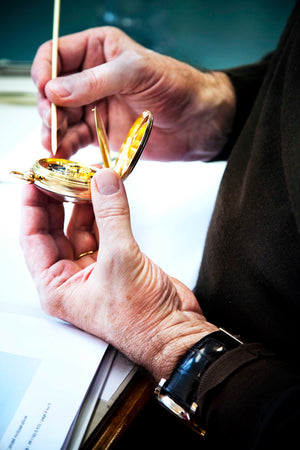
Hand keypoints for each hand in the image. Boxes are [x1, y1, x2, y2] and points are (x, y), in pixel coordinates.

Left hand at [21, 169, 217, 378]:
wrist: (175, 332)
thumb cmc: (141, 320)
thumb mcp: (120, 260)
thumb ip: (111, 215)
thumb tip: (103, 182)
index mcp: (57, 286)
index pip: (33, 238)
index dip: (32, 206)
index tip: (36, 179)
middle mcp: (71, 278)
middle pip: (55, 230)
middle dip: (59, 199)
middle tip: (62, 172)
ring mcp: (95, 270)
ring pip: (81, 228)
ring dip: (85, 202)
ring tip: (88, 176)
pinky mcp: (118, 263)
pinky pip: (105, 230)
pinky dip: (106, 211)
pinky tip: (107, 193)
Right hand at [31, 26, 235, 160]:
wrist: (199, 123)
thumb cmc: (178, 87)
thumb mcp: (137, 73)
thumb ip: (95, 80)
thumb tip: (55, 90)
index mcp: (99, 50)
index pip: (57, 55)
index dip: (45, 71)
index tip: (45, 91)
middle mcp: (92, 77)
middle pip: (54, 90)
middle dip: (48, 107)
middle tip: (52, 123)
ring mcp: (95, 106)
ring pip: (61, 117)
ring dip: (53, 130)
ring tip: (53, 143)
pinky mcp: (101, 133)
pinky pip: (76, 139)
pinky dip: (66, 146)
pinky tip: (62, 153)